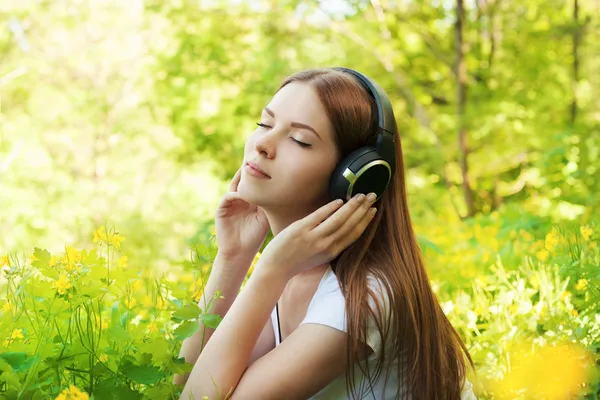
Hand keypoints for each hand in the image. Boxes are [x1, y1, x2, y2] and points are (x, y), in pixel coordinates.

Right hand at [214, 167, 269, 262]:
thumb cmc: (255, 237)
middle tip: (259, 161)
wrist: (239, 252)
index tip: (270, 165)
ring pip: (235, 185)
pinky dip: (235, 194)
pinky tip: (243, 193)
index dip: (261, 174)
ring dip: (242, 178)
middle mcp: (240, 199)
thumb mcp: (265, 218)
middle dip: (250, 171)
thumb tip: (284, 190)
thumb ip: (270, 204)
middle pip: (244, 180)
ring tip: (249, 170)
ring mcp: (230, 203)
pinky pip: (228, 197)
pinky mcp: (221, 209)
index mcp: (251, 200)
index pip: (255, 183)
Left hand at [257, 193, 377, 279]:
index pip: (354, 234)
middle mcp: (326, 245)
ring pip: (338, 220)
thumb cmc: (296, 261)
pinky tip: (339, 200)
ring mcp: (314, 237)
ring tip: (360, 195)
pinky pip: (319, 216)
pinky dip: (331, 208)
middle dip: (363, 209)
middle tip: (372, 196)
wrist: (276, 268)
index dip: (366, 221)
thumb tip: (339, 226)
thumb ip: (329, 243)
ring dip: (352, 206)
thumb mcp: (318, 255)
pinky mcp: (301, 230)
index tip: (373, 210)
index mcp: (332, 252)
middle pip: (350, 225)